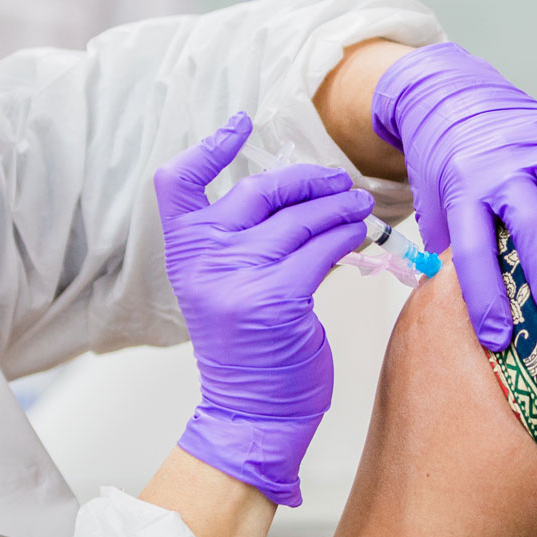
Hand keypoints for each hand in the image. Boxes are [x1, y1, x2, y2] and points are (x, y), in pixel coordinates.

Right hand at [156, 113, 372, 506]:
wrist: (252, 412)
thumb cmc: (250, 347)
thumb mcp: (228, 285)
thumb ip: (247, 241)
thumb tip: (303, 194)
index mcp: (184, 252)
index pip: (177, 183)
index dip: (206, 148)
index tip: (239, 124)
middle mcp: (204, 260)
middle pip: (258, 191)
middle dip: (307, 180)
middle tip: (339, 183)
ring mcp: (237, 278)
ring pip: (299, 220)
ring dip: (338, 207)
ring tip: (360, 207)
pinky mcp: (276, 298)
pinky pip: (320, 248)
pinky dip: (346, 235)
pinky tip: (359, 234)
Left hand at [371, 43, 536, 350]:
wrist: (447, 96)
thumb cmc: (445, 165)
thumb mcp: (435, 208)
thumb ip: (452, 250)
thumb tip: (464, 312)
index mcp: (463, 189)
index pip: (473, 250)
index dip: (486, 298)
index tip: (500, 339)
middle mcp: (501, 165)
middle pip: (529, 223)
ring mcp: (535, 143)